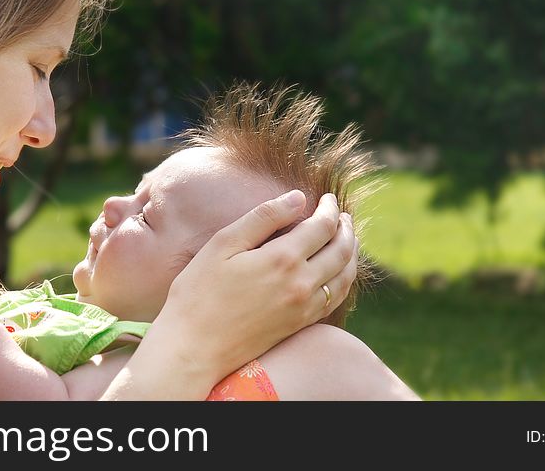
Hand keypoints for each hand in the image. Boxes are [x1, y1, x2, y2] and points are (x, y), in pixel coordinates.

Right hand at [156, 190, 356, 381]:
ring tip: (346, 238)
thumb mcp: (224, 243)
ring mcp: (304, 308)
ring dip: (350, 253)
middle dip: (345, 227)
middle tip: (342, 214)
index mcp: (283, 258)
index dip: (330, 207)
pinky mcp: (299, 326)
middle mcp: (302, 284)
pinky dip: (343, 279)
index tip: (327, 197)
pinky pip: (334, 298)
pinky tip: (337, 272)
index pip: (323, 226)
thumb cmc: (199, 292)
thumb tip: (298, 197)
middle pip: (341, 249)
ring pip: (344, 276)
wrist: (193, 348)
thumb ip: (263, 217)